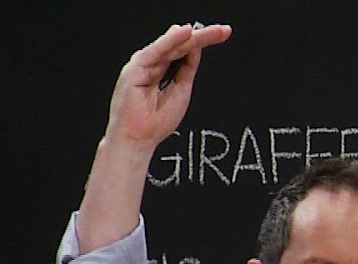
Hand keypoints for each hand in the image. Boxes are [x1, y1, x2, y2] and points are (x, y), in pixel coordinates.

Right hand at [76, 22, 230, 252]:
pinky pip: (155, 52)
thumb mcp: (181, 90)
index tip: (223, 33)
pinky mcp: (134, 70)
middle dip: (202, 37)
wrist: (139, 140)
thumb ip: (187, 68)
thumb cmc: (156, 121)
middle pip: (179, 45)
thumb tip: (196, 47)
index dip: (202, 41)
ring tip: (210, 31)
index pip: (183, 50)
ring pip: (169, 46)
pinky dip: (170, 41)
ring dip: (190, 36)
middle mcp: (150, 64)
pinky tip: (184, 33)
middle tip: (223, 30)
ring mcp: (141, 66)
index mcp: (160, 69)